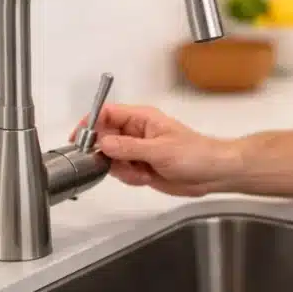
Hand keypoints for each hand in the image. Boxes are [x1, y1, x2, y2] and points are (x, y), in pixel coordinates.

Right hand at [70, 103, 240, 196]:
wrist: (213, 173)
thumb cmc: (196, 153)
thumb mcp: (160, 150)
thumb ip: (129, 148)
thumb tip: (103, 143)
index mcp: (142, 118)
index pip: (107, 113)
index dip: (90, 124)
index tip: (79, 140)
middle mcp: (137, 132)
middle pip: (105, 138)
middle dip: (109, 155)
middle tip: (123, 164)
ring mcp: (138, 150)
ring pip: (112, 159)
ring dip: (123, 170)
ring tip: (143, 172)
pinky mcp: (142, 166)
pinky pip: (123, 172)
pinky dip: (130, 178)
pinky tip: (147, 178)